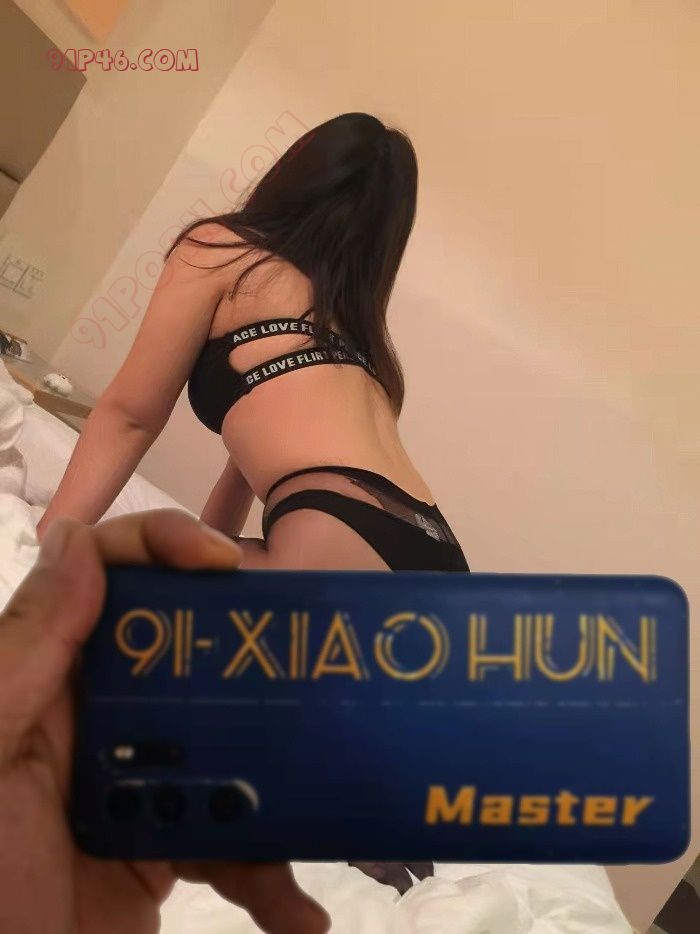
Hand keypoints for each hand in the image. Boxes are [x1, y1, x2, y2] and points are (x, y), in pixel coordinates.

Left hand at [0, 508, 330, 933]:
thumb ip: (26, 651)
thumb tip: (77, 537)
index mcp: (48, 675)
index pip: (106, 575)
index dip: (165, 546)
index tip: (229, 564)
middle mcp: (99, 712)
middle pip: (188, 647)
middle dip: (250, 651)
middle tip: (310, 662)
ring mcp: (138, 778)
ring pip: (226, 744)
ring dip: (281, 782)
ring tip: (331, 808)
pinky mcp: (165, 843)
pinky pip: (231, 837)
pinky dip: (268, 876)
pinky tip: (300, 913)